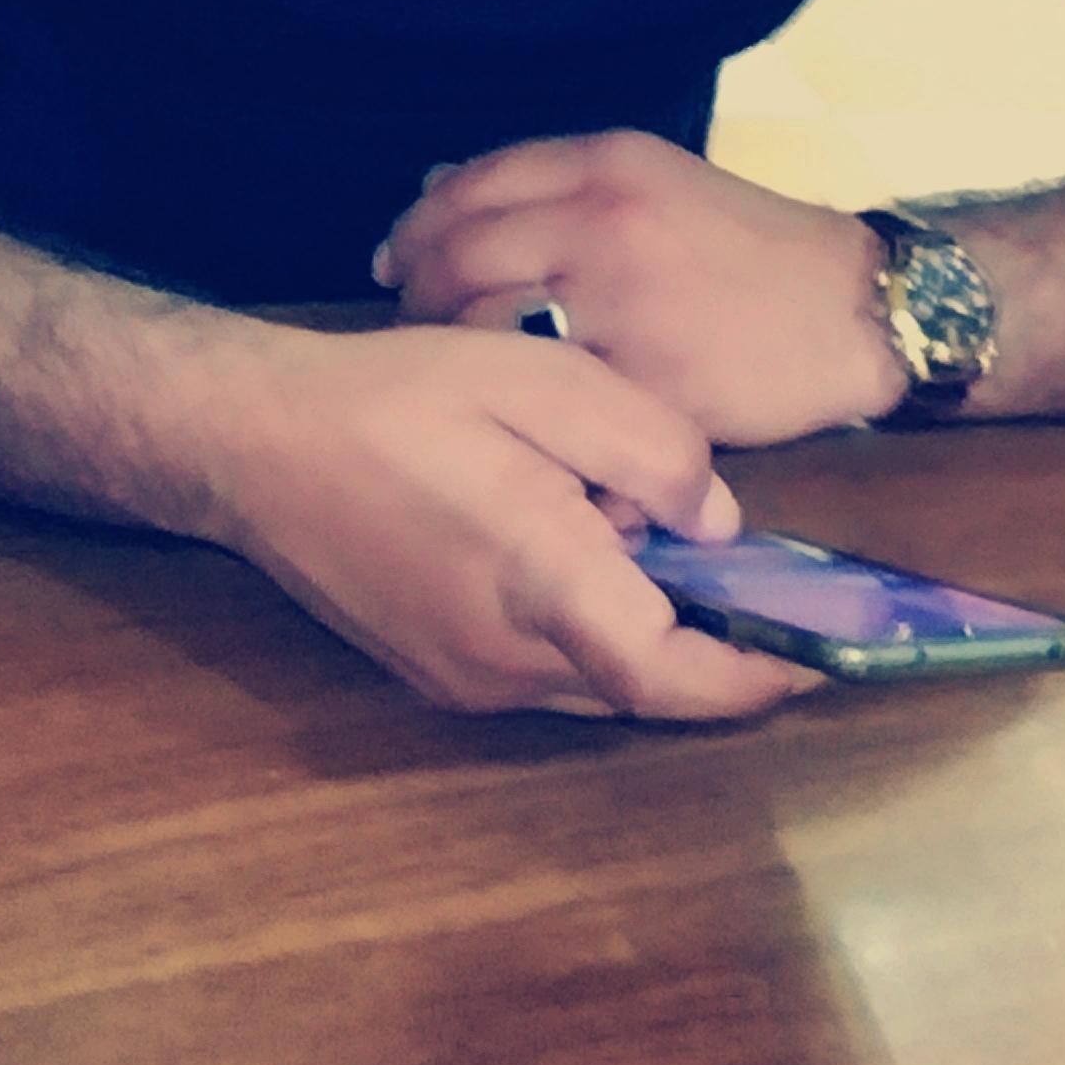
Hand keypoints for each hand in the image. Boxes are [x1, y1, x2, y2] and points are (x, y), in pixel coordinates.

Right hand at [192, 315, 817, 722]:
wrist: (250, 444)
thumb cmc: (395, 399)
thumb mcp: (541, 379)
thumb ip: (650, 449)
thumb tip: (717, 524)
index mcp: (537, 583)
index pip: (668, 674)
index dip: (753, 679)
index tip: (815, 658)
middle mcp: (502, 659)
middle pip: (643, 685)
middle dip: (711, 647)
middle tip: (759, 586)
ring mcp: (462, 679)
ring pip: (596, 682)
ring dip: (644, 631)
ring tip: (643, 535)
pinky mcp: (436, 674)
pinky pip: (547, 669)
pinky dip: (589, 626)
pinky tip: (575, 543)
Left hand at [372, 133, 905, 448]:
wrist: (857, 310)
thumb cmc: (757, 250)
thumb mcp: (661, 182)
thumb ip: (557, 185)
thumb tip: (442, 189)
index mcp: (609, 165)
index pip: (471, 185)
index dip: (417, 226)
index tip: (396, 260)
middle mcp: (604, 226)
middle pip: (459, 257)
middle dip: (418, 294)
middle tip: (416, 324)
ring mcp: (621, 306)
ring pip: (485, 330)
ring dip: (456, 354)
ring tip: (463, 370)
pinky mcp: (642, 382)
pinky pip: (545, 396)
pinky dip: (519, 405)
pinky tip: (519, 412)